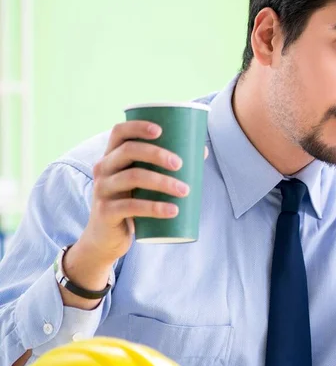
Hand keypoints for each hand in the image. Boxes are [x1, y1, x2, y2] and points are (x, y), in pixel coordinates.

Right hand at [80, 121, 207, 265]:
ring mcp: (102, 190)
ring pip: (133, 177)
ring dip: (163, 182)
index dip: (138, 127)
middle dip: (157, 154)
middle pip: (128, 151)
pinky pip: (131, 207)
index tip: (161, 130)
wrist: (106, 238)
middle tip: (180, 164)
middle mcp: (103, 169)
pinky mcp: (106, 212)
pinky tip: (174, 210)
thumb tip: (202, 151)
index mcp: (112, 156)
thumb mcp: (143, 183)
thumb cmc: (131, 203)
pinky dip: (155, 208)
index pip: (119, 132)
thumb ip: (165, 167)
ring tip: (185, 190)